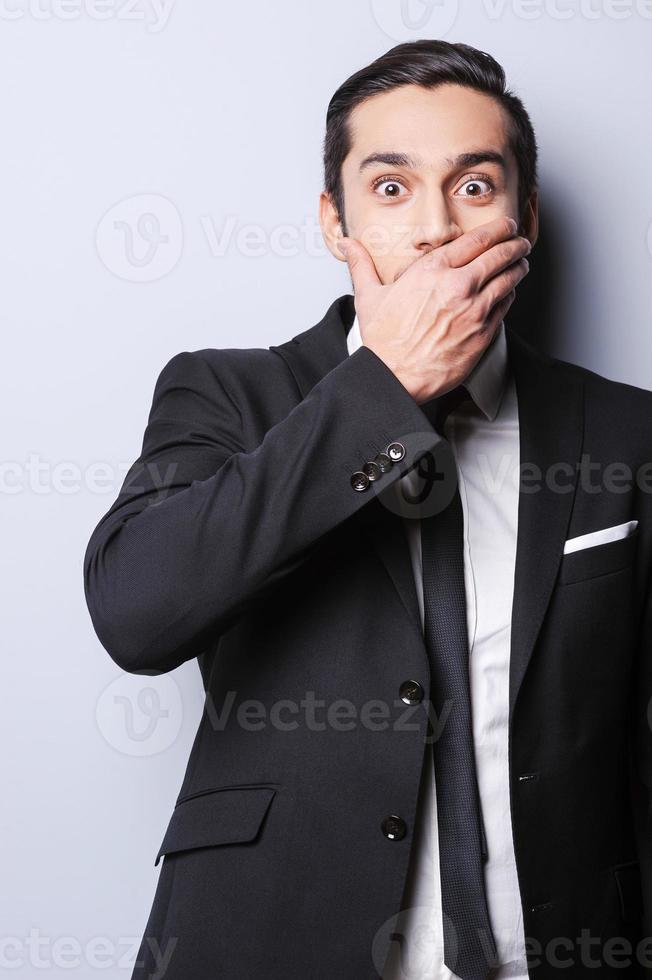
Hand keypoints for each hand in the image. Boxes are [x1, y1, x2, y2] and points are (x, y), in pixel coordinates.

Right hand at [337, 216, 530, 405]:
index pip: (477, 239)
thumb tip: (348, 244)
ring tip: (521, 262)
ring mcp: (474, 309)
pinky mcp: (483, 332)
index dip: (498, 229)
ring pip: (509, 277)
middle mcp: (458, 285)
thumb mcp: (369, 296)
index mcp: (432, 270)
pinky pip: (506, 305)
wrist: (395, 377)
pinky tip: (509, 292)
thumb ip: (362, 265)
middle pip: (501, 253)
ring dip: (519, 266)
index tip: (505, 226)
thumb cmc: (383, 341)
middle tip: (520, 240)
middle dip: (515, 243)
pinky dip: (510, 294)